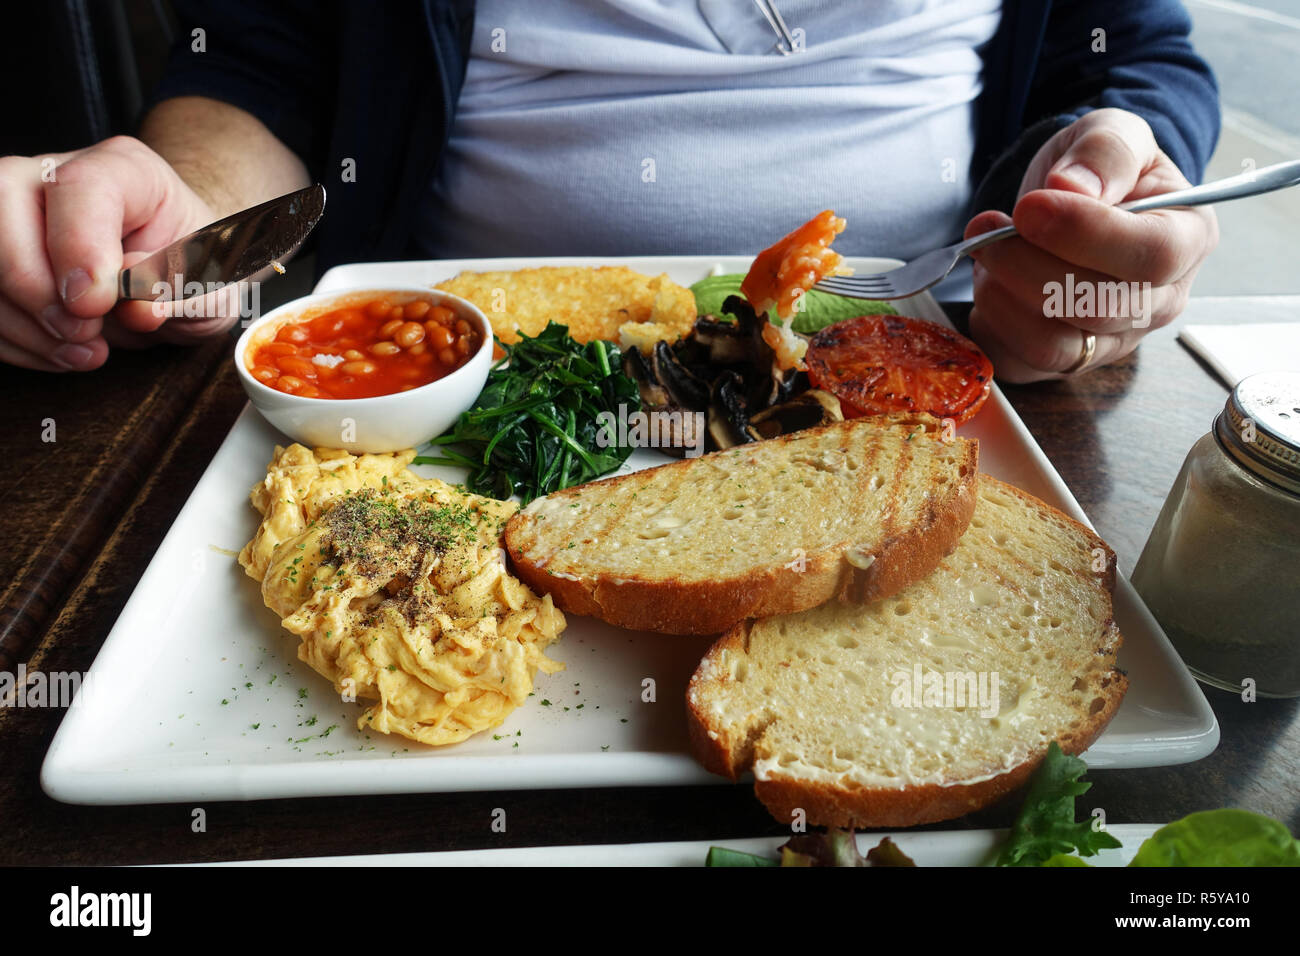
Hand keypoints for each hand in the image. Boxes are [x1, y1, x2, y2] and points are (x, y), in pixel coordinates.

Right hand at [0, 135, 226, 371]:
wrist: (171, 275)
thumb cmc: (190, 267)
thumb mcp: (209, 283)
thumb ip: (180, 291)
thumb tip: (140, 308)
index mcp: (125, 171)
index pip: (80, 186)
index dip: (79, 247)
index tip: (95, 304)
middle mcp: (53, 178)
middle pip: (1, 208)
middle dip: (34, 287)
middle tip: (85, 331)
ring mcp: (12, 213)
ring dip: (23, 324)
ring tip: (83, 350)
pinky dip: (9, 338)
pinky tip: (57, 350)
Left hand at [964, 108, 1218, 382]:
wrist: (1068, 203)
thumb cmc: (1100, 172)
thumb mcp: (1111, 133)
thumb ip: (1103, 150)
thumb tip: (1072, 187)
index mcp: (1188, 239)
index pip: (1153, 256)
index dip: (1085, 234)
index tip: (1029, 207)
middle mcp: (1160, 301)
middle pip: (1098, 307)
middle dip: (1028, 266)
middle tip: (986, 227)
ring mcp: (1114, 340)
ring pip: (1056, 344)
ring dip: (1004, 296)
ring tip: (986, 250)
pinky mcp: (1066, 362)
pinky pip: (1023, 362)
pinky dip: (992, 322)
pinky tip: (989, 281)